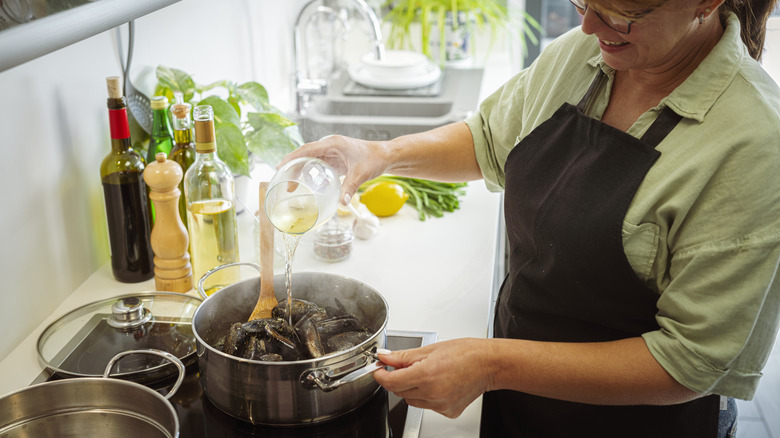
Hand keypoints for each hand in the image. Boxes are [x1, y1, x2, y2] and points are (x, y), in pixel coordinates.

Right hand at [279, 135, 388, 204]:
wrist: (385, 156)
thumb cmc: (374, 158)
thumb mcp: (361, 174)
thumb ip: (350, 188)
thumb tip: (342, 204)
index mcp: (333, 144)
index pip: (307, 149)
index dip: (292, 158)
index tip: (281, 166)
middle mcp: (329, 146)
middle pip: (304, 155)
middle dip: (293, 167)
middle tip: (284, 182)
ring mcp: (331, 152)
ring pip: (309, 160)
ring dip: (300, 171)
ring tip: (291, 187)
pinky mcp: (334, 159)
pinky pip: (317, 165)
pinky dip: (309, 173)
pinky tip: (305, 184)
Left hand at [373, 338, 493, 418]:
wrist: (489, 365)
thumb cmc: (466, 353)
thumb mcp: (430, 349)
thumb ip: (404, 356)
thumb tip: (385, 357)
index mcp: (426, 375)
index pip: (391, 382)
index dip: (381, 375)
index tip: (379, 370)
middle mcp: (432, 393)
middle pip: (399, 391)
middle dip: (398, 378)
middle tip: (407, 366)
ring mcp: (440, 405)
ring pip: (412, 399)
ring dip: (412, 388)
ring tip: (428, 373)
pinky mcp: (447, 411)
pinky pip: (427, 405)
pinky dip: (427, 395)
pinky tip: (439, 383)